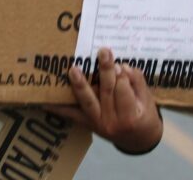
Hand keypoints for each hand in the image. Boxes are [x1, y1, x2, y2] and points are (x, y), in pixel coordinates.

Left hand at [47, 48, 163, 154]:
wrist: (138, 140)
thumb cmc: (144, 116)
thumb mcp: (148, 100)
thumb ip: (138, 83)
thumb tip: (124, 66)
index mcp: (130, 117)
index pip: (123, 91)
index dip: (122, 76)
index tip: (120, 65)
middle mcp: (111, 122)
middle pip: (106, 92)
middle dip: (105, 71)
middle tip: (103, 52)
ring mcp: (97, 124)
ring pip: (87, 101)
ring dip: (80, 85)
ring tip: (74, 70)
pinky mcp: (86, 123)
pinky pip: (71, 114)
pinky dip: (57, 107)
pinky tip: (44, 99)